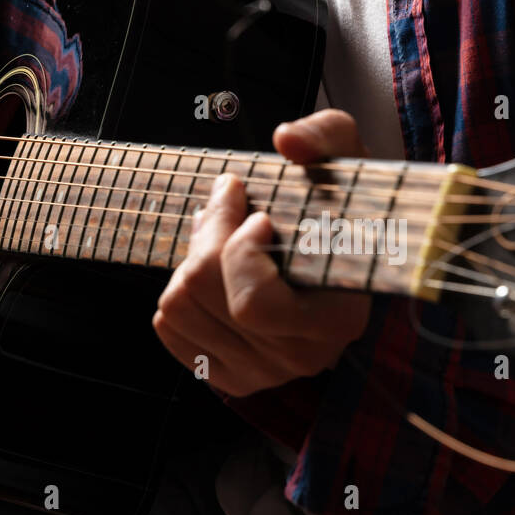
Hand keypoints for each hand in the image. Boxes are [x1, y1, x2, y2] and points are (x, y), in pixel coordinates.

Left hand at [152, 109, 373, 396]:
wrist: (344, 255)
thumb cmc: (342, 208)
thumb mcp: (346, 160)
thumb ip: (325, 138)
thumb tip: (287, 140)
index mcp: (337, 321)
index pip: (252, 305)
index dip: (239, 250)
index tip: (260, 215)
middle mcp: (301, 358)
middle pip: (204, 294)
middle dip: (208, 237)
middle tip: (229, 208)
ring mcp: (263, 373)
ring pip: (178, 308)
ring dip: (190, 261)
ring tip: (224, 241)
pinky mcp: (230, 376)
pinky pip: (168, 328)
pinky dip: (180, 291)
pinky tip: (215, 276)